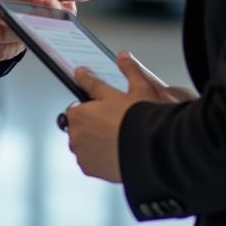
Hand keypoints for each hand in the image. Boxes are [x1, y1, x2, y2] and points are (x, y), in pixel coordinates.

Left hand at [65, 52, 195, 181]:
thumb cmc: (140, 121)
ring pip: (83, 141)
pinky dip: (98, 156)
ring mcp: (81, 153)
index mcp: (79, 112)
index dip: (86, 96)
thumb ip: (129, 70)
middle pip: (79, 122)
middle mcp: (75, 133)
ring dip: (93, 138)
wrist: (150, 154)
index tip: (82, 88)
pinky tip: (114, 150)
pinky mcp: (89, 169)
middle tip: (111, 119)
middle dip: (91, 119)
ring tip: (114, 136)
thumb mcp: (137, 88)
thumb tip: (123, 56)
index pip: (77, 102)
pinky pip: (90, 160)